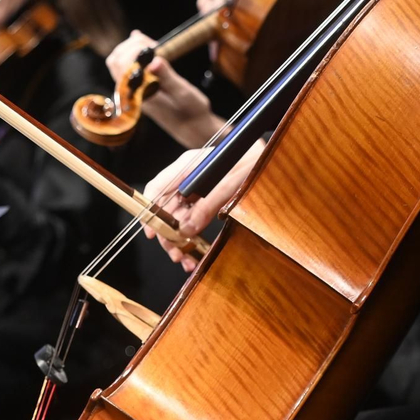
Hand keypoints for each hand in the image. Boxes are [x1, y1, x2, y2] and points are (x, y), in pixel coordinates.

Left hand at [105, 30, 223, 146]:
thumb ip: (167, 77)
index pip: (123, 65)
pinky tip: (145, 47)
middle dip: (131, 46)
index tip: (155, 45)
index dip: (136, 49)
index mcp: (139, 94)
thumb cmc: (190, 111)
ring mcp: (133, 91)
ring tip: (149, 44)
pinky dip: (132, 54)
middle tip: (153, 43)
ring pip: (118, 63)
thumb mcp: (183, 92)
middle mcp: (132, 93)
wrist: (192, 128)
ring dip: (130, 48)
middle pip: (115, 61)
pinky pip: (126, 68)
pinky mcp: (139, 89)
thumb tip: (154, 61)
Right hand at [140, 140, 265, 271]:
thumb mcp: (230, 183)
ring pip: (178, 220)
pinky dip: (192, 239)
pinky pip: (193, 223)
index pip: (157, 188)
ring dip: (179, 242)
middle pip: (166, 209)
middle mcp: (187, 180)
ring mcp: (196, 192)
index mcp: (187, 166)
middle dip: (168, 234)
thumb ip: (207, 205)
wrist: (269, 158)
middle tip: (176, 254)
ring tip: (185, 260)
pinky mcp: (206, 203)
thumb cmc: (251, 160)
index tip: (153, 233)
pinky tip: (194, 254)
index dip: (150, 211)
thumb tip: (186, 230)